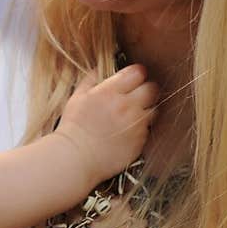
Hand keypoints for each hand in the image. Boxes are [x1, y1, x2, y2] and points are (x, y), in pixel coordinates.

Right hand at [55, 65, 157, 186]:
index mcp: (110, 91)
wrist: (75, 158)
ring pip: (153, 110)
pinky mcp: (140, 141)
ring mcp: (136, 124)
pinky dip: (140, 129)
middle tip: (136, 97)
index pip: (138, 72)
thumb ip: (90, 80)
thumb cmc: (73, 128)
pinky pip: (147, 130)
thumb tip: (98, 70)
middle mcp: (127, 105)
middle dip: (146, 90)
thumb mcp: (76, 98)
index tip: (132, 79)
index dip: (136, 74)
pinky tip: (126, 133)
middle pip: (152, 89)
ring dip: (145, 110)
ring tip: (132, 117)